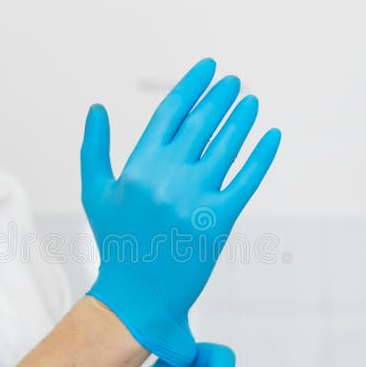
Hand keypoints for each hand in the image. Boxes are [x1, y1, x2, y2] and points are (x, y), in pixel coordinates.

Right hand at [81, 58, 281, 366]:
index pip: (170, 114)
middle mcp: (166, 179)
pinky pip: (247, 179)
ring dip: (242, 118)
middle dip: (221, 98)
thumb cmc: (116, 242)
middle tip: (235, 82)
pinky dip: (262, 155)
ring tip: (251, 101)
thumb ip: (93, 148)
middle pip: (201, 124)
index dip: (192, 86)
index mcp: (137, 168)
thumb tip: (97, 108)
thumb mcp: (96, 193)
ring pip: (226, 146)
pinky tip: (272, 134)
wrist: (136, 298)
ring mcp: (194, 199)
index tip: (209, 68)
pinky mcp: (219, 221)